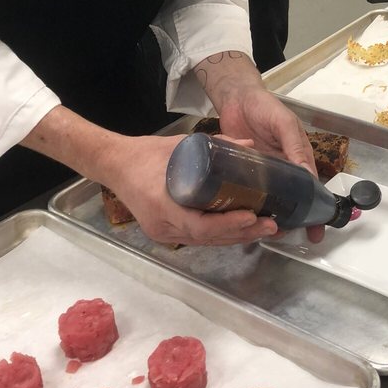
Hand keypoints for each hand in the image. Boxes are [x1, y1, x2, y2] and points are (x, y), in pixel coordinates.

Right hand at [107, 133, 278, 245]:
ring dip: (236, 237)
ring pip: (206, 242)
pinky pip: (199, 238)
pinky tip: (242, 229)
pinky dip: (222, 235)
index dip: (228, 224)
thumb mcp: (180, 145)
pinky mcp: (167, 233)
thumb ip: (215, 145)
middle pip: (209, 239)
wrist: (116, 165)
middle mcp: (163, 227)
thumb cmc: (145, 154)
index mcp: (163, 206)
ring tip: (264, 228)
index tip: (251, 216)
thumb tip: (249, 145)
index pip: (200, 225)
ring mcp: (164, 233)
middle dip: (242, 233)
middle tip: (270, 224)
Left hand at [215, 89, 323, 242]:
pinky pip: (247, 193)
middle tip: (287, 235)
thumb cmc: (264, 106)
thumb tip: (309, 177)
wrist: (235, 98)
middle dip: (293, 220)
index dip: (314, 210)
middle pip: (290, 199)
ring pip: (269, 200)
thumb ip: (295, 146)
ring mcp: (261, 173)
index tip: (316, 230)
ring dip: (269, 215)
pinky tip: (245, 217)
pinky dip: (248, 206)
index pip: (310, 188)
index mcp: (298, 157)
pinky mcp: (241, 173)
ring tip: (266, 229)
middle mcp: (282, 169)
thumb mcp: (284, 123)